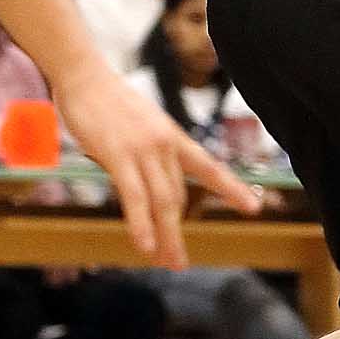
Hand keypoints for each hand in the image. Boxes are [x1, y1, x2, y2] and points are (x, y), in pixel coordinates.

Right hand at [54, 60, 260, 266]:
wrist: (85, 76)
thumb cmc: (108, 101)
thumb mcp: (140, 126)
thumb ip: (149, 154)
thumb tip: (148, 181)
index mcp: (174, 137)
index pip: (209, 167)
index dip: (232, 189)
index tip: (254, 207)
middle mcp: (166, 145)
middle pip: (177, 196)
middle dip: (177, 231)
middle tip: (179, 262)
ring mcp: (144, 150)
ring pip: (162, 201)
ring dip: (166, 236)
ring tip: (169, 262)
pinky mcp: (118, 155)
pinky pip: (134, 197)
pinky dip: (141, 224)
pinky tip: (145, 246)